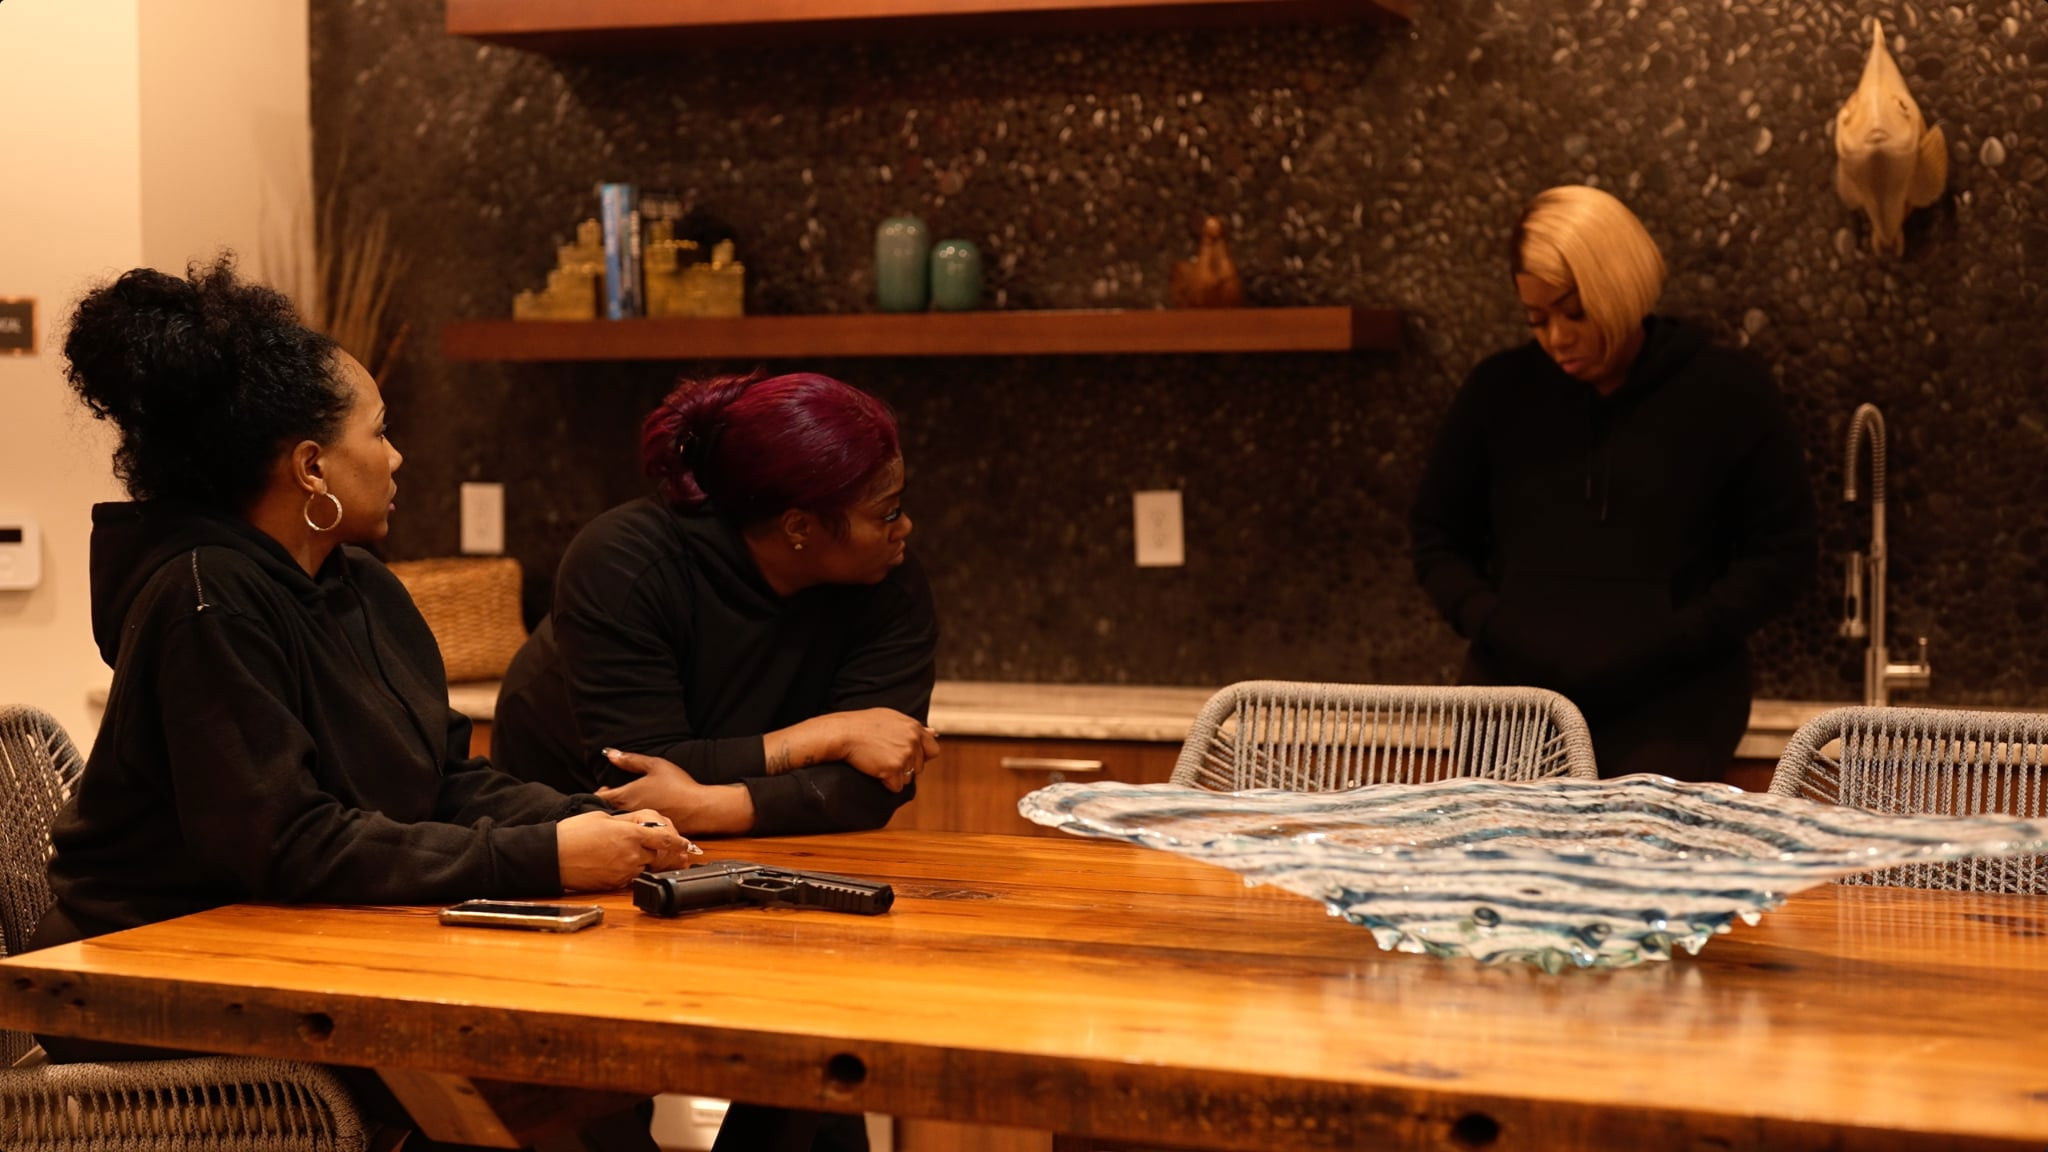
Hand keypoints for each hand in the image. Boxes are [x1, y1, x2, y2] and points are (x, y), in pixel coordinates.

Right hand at [555, 809, 692, 891]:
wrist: (552, 857)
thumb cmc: (573, 833)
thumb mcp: (603, 818)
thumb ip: (627, 822)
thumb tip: (640, 824)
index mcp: (631, 834)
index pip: (665, 839)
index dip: (679, 842)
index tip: (687, 844)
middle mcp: (632, 855)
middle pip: (658, 855)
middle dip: (657, 851)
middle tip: (647, 845)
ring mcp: (623, 872)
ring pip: (645, 867)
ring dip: (642, 861)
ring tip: (623, 853)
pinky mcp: (614, 884)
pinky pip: (630, 877)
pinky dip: (629, 870)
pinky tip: (614, 862)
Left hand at [597, 748, 755, 834]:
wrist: (699, 808)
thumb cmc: (678, 785)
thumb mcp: (654, 765)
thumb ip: (630, 760)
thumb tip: (610, 753)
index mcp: (625, 796)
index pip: (597, 798)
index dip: (597, 793)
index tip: (606, 788)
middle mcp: (627, 812)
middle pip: (604, 812)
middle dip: (606, 804)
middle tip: (616, 796)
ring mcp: (637, 825)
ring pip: (618, 822)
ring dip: (618, 814)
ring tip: (629, 806)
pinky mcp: (647, 833)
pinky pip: (632, 829)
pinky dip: (632, 824)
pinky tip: (642, 817)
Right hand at [828, 708, 939, 792]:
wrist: (842, 733)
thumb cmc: (863, 725)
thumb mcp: (891, 718)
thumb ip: (914, 728)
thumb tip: (935, 732)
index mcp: (914, 727)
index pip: (933, 750)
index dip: (920, 756)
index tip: (906, 756)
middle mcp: (913, 740)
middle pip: (919, 767)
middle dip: (904, 767)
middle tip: (884, 757)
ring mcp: (904, 755)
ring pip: (908, 778)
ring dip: (895, 776)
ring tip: (878, 761)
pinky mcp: (893, 769)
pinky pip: (896, 787)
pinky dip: (885, 783)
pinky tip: (874, 770)